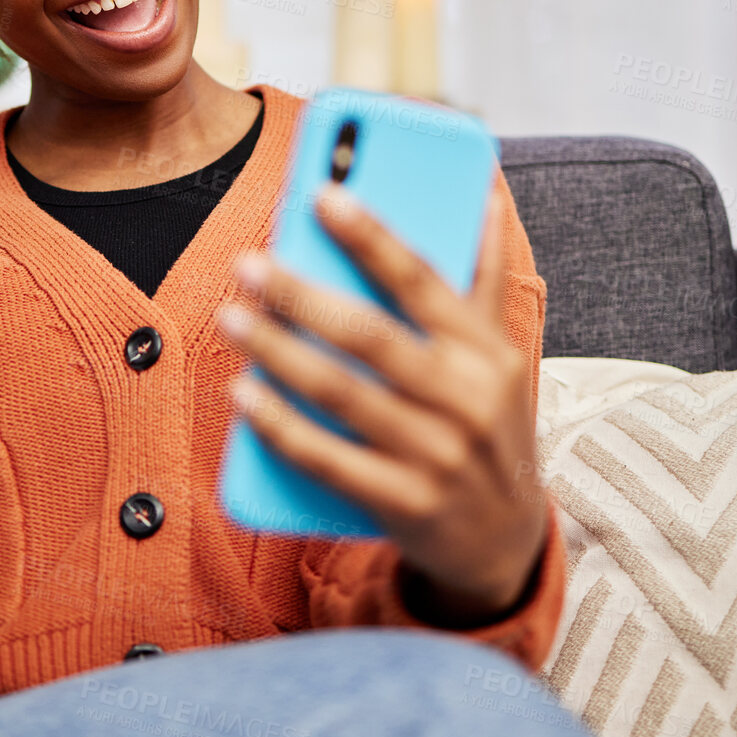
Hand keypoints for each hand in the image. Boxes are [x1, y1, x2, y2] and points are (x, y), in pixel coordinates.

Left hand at [214, 181, 548, 619]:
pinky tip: (243, 396)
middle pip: (370, 336)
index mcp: (489, 352)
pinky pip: (328, 459)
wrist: (504, 541)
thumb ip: (483, 279)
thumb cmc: (486, 426)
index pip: (423, 280)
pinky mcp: (404, 504)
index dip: (372, 236)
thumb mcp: (498, 356)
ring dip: (278, 352)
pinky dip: (280, 426)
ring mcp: (436, 457)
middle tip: (249, 264)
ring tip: (232, 318)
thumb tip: (483, 194)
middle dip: (303, 295)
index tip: (323, 195)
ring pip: (341, 394)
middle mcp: (468, 401)